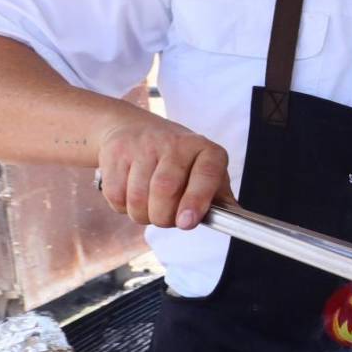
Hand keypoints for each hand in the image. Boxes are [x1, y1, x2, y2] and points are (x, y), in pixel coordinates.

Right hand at [96, 116, 231, 228]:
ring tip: (150, 208)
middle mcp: (176, 143)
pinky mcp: (116, 152)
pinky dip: (123, 207)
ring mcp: (143, 145)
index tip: (187, 222)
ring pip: (138, 197)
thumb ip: (220, 197)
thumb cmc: (180, 161)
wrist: (135, 128)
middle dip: (164, 217)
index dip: (196, 201)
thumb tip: (235, 218)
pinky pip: (117, 195)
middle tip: (167, 219)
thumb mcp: (205, 172)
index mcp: (206, 150)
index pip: (205, 174)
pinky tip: (132, 197)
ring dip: (143, 215)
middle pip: (165, 190)